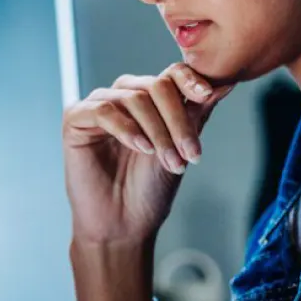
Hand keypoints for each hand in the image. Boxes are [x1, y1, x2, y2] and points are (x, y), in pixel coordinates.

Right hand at [63, 63, 234, 244]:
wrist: (124, 225)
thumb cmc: (150, 189)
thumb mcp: (181, 148)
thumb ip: (197, 114)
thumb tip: (224, 83)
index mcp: (149, 100)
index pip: (170, 74)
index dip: (190, 80)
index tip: (207, 94)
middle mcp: (123, 97)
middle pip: (156, 86)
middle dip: (178, 120)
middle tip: (191, 153)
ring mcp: (98, 106)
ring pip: (134, 98)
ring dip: (158, 131)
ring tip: (169, 160)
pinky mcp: (75, 120)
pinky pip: (103, 110)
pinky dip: (127, 128)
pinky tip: (141, 148)